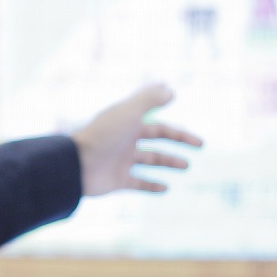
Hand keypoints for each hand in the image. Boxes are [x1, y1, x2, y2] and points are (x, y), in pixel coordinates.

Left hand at [69, 83, 202, 196]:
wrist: (78, 163)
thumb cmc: (103, 135)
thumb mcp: (129, 112)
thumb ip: (150, 99)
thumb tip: (171, 89)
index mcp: (128, 124)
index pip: (160, 126)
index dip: (180, 133)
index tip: (198, 141)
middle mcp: (126, 141)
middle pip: (157, 140)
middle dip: (178, 143)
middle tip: (199, 147)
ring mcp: (121, 161)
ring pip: (150, 160)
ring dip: (169, 162)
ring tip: (186, 166)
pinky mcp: (116, 180)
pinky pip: (137, 183)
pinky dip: (152, 185)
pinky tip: (166, 188)